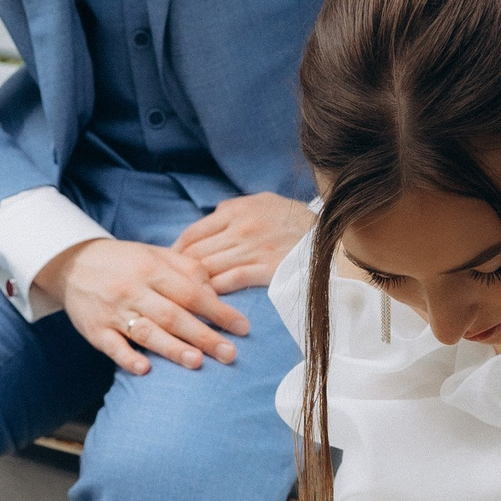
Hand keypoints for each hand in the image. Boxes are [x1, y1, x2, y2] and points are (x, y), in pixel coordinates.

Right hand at [38, 235, 249, 375]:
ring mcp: (113, 311)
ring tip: (197, 362)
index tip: (242, 328)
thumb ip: (188, 270)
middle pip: (173, 315)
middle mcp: (133, 289)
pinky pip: (111, 345)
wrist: (72, 263)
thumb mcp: (156, 255)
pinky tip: (144, 369)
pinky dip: (127, 357)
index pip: (191, 292)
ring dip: (171, 348)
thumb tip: (217, 293)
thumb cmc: (125, 261)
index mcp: (151, 269)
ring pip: (145, 331)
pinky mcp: (94, 329)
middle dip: (203, 336)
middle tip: (230, 354)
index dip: (218, 310)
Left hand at [172, 191, 315, 293]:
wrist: (330, 233)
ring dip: (195, 285)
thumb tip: (211, 216)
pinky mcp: (267, 268)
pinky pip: (232, 281)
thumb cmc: (294, 219)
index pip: (192, 233)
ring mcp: (254, 249)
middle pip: (196, 253)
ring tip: (187, 297)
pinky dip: (216, 291)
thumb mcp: (263, 201)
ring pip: (209, 269)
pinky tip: (211, 299)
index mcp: (235, 211)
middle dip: (180, 272)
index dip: (176, 252)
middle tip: (172, 287)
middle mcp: (241, 229)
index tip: (169, 266)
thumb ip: (234, 208)